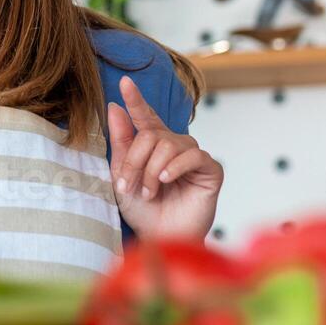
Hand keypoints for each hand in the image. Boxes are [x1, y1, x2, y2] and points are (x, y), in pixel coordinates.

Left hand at [108, 75, 222, 239]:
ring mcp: (193, 157)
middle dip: (134, 160)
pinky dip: (175, 167)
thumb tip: (114, 107)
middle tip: (129, 187)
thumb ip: (121, 143)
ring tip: (149, 192)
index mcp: (153, 145)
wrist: (161, 241)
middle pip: (151, 135)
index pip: (145, 117)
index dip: (136, 100)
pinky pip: (193, 155)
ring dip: (152, 170)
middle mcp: (174, 146)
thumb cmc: (144, 212)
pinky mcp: (210, 170)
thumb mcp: (123, 177)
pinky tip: (166, 181)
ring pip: (169, 144)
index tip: (125, 83)